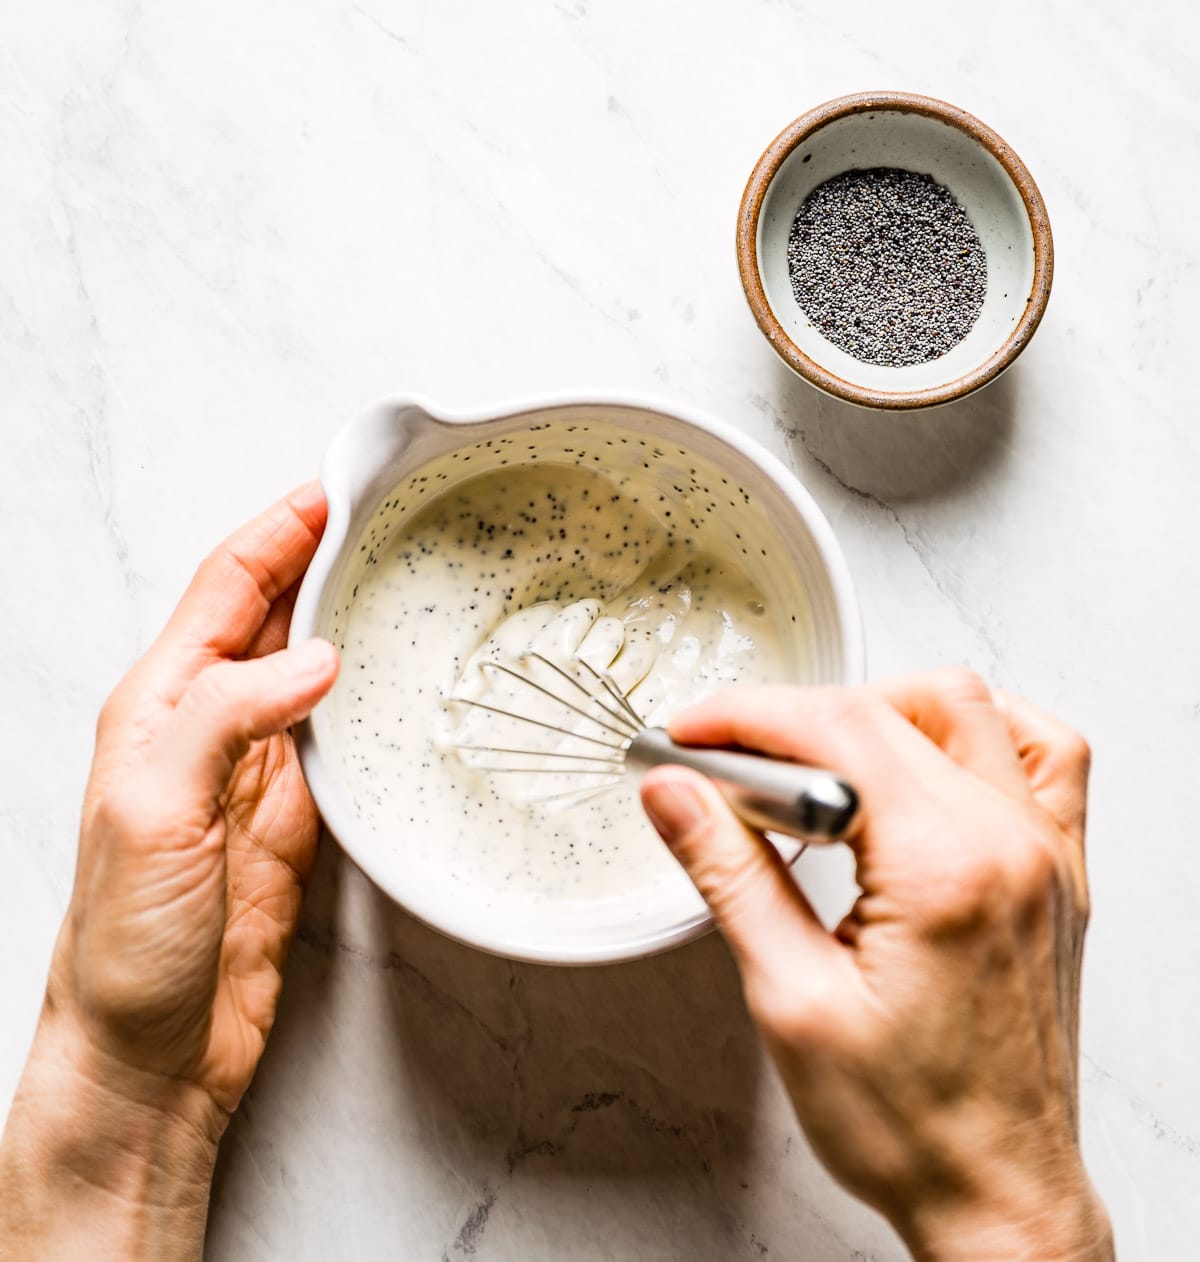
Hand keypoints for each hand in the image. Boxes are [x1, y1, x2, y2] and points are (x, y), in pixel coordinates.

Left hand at [1, 484, 337, 1259]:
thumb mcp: (152, 811)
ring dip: (347, 618)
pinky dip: (369, 698)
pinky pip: (338, 738)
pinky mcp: (295, 819)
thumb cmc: (126, 943)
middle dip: (320, 557)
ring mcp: (256, 772)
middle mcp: (208, 727)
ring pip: (309, 670)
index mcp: (159, 708)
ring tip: (400, 577)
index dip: (277, 534)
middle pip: (271, 616)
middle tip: (382, 516)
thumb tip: (313, 658)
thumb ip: (225, 718)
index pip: (225, 591)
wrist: (150, 1052)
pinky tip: (396, 681)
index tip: (331, 491)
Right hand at [641, 670, 1112, 1261]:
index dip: (745, 716)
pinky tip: (927, 758)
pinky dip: (977, 729)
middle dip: (788, 720)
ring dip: (879, 709)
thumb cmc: (909, 1124)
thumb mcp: (791, 999)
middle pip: (885, 711)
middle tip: (725, 767)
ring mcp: (1044, 852)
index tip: (690, 734)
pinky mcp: (1057, 869)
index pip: (835, 730)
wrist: (995, 1189)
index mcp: (945, 870)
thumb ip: (729, 875)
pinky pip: (1042, 751)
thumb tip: (675, 796)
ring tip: (816, 763)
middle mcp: (1008, 844)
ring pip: (964, 706)